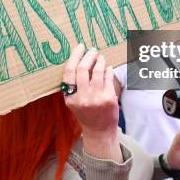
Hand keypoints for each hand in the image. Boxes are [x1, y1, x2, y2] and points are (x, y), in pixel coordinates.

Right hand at [63, 44, 120, 160]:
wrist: (99, 131)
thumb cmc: (85, 113)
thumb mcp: (74, 102)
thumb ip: (74, 85)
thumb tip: (80, 59)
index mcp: (70, 97)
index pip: (69, 71)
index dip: (75, 56)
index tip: (80, 47)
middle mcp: (82, 97)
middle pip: (83, 69)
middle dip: (89, 55)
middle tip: (92, 50)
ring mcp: (96, 98)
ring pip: (98, 71)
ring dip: (100, 61)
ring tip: (101, 58)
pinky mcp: (109, 98)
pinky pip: (108, 77)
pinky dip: (108, 70)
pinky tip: (108, 68)